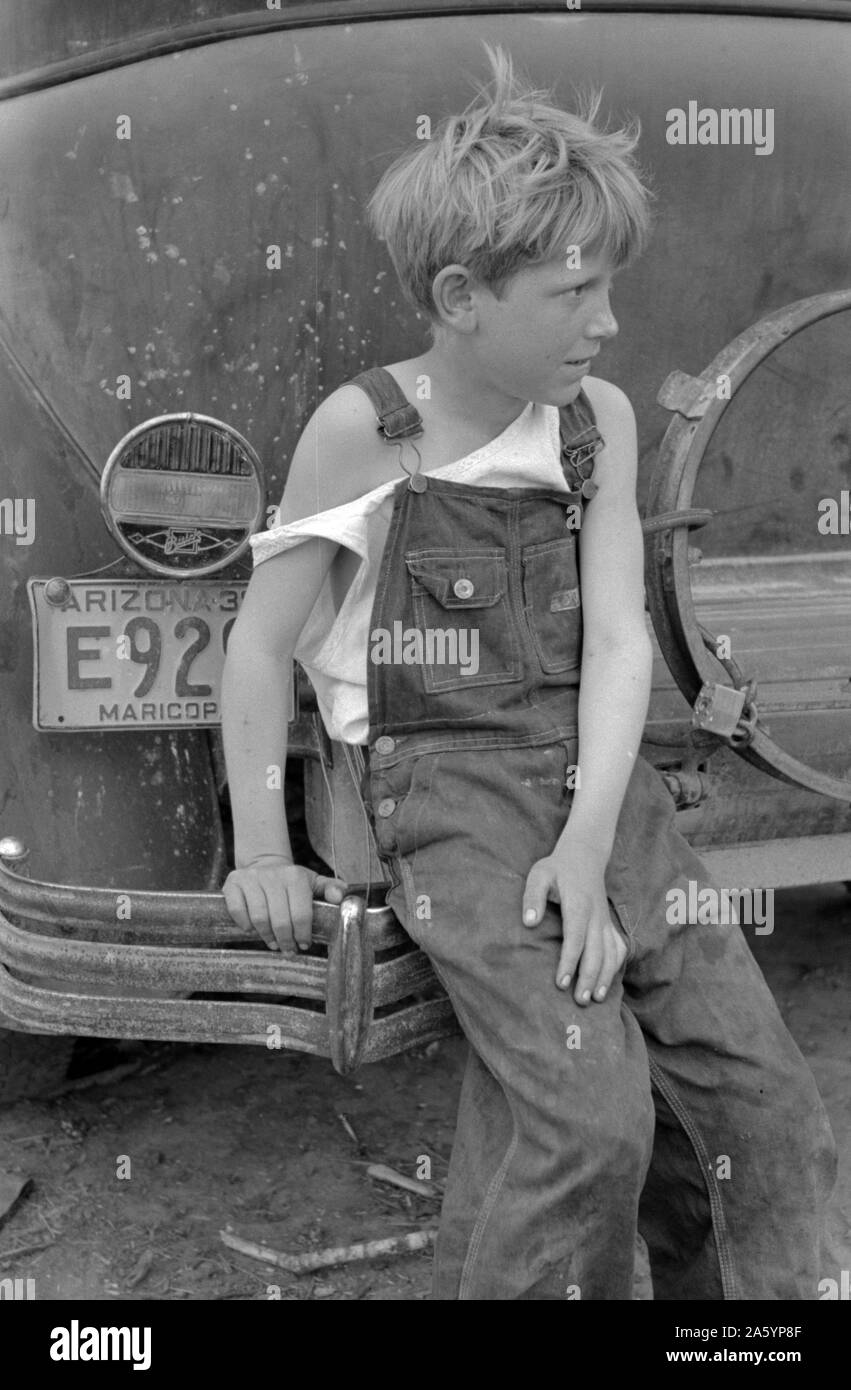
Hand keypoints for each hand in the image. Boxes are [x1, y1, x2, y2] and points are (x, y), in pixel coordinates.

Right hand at [223, 855, 347, 952]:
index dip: (303, 934)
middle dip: (286, 940)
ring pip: (259, 918)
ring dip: (266, 936)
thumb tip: (340, 898)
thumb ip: (331, 889)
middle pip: (280, 920)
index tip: (303, 944)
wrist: (263, 864)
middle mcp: (273, 875)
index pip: (301, 914)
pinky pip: (237, 909)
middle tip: (288, 949)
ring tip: (273, 943)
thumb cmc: (291, 881)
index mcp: (295, 876)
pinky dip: (244, 923)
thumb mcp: (313, 882)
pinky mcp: (233, 883)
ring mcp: (251, 879)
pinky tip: (251, 929)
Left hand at [521, 851, 626, 1004]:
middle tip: (580, 1001)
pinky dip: (616, 966)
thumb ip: (532, 897)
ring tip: (597, 999)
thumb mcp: (539, 874)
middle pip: (596, 951)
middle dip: (589, 978)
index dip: (569, 962)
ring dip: (605, 977)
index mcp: (578, 904)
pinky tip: (608, 983)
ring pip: (611, 953)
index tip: (561, 983)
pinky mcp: (609, 924)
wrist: (584, 855)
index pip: (575, 938)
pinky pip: (618, 947)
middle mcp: (596, 915)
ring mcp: (605, 920)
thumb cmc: (557, 867)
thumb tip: (528, 922)